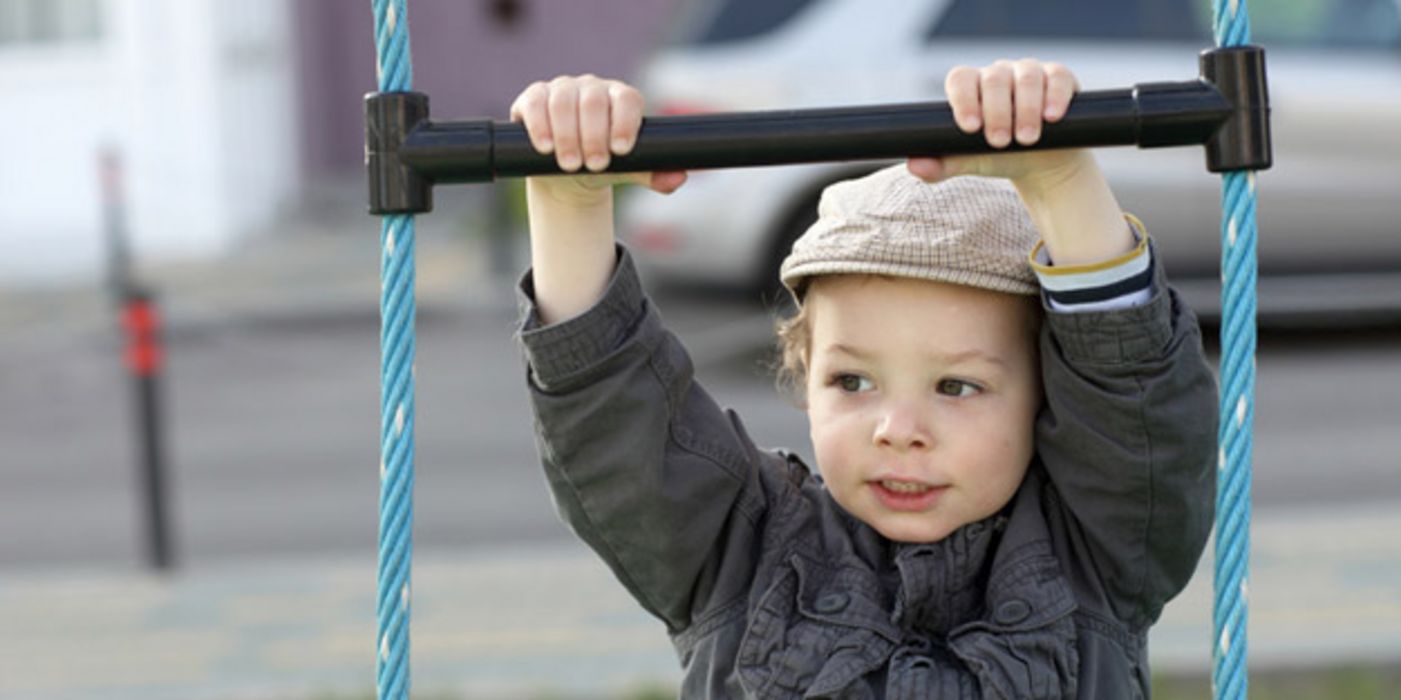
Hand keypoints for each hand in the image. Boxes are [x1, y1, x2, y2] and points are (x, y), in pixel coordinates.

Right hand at [509, 74, 685, 205]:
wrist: (566, 170)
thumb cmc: (603, 164)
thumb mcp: (628, 170)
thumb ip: (652, 173)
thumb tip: (678, 179)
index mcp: (621, 98)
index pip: (627, 100)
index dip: (625, 122)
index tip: (622, 150)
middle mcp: (592, 88)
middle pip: (594, 100)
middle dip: (594, 135)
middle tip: (595, 165)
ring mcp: (562, 90)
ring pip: (563, 102)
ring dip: (566, 135)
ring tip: (570, 164)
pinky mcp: (534, 98)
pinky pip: (535, 103)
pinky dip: (539, 125)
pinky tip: (545, 147)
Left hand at [908, 59, 1087, 188]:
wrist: (1042, 164)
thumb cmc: (999, 157)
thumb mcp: (969, 162)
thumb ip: (941, 165)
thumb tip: (914, 166)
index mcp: (972, 87)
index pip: (960, 79)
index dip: (963, 99)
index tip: (970, 128)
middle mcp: (998, 74)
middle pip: (993, 79)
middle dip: (996, 112)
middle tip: (999, 142)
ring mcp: (1029, 73)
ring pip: (1026, 78)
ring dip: (1026, 109)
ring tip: (1026, 139)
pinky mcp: (1059, 78)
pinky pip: (1057, 77)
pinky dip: (1055, 96)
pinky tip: (1052, 117)